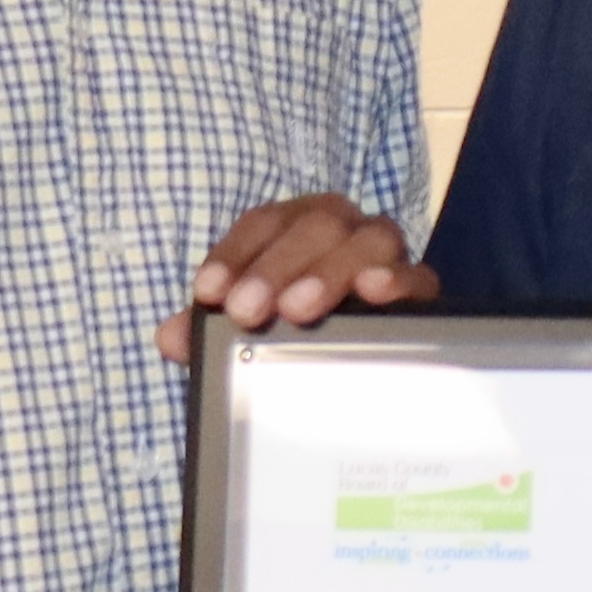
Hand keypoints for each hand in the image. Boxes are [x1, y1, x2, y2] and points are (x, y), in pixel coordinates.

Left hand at [157, 194, 437, 363]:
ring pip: (366, 238)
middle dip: (274, 265)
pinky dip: (396, 278)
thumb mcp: (248, 334)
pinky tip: (372, 291)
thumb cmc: (293, 336)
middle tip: (247, 311)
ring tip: (298, 309)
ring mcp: (385, 254)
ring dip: (327, 270)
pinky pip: (418, 274)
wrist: (361, 368)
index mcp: (294, 228)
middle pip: (313, 223)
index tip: (209, 292)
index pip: (262, 222)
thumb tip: (171, 338)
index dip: (234, 253)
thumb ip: (208, 331)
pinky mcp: (421, 290)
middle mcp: (342, 229)